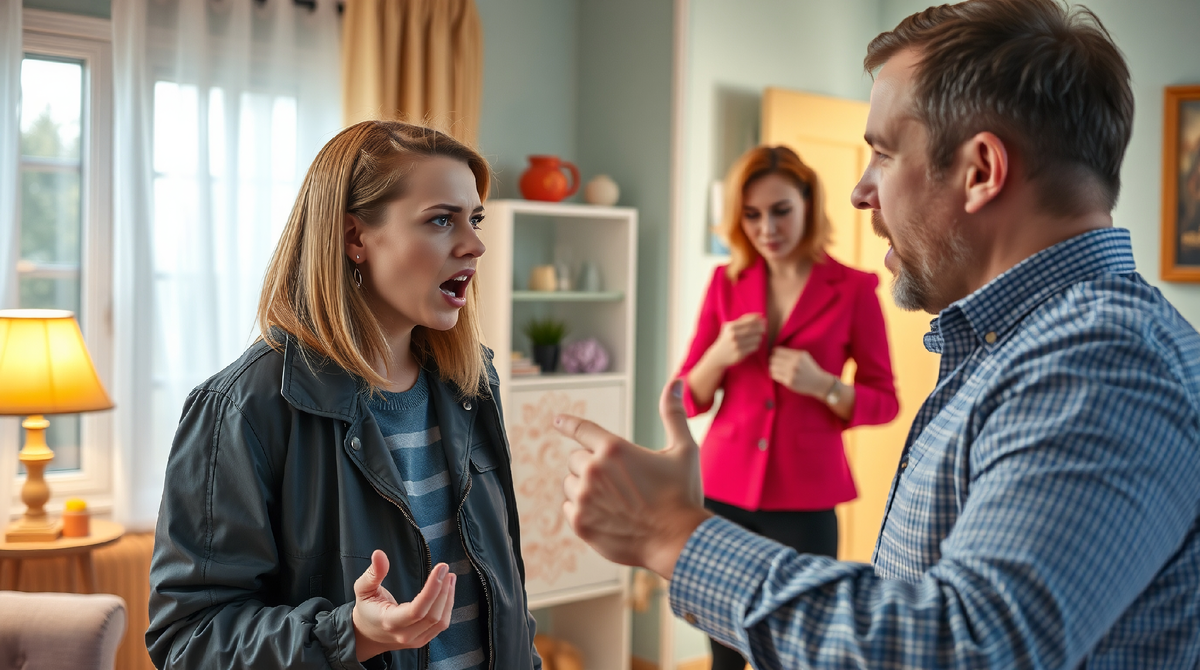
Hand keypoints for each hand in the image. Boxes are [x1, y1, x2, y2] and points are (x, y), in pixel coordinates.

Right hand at [352, 550, 456, 661]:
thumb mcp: (363, 589)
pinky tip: (448, 590)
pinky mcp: (423, 640)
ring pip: (440, 622)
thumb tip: (379, 554)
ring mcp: (415, 640)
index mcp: (389, 622)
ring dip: (448, 598)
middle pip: (433, 616)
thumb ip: (373, 573)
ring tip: (450, 577)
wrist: (367, 635)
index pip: (417, 610)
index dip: (432, 589)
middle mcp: (404, 634)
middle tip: (445, 568)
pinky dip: (447, 607)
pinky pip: (441, 625)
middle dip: (443, 590)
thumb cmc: (366, 609)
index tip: (440, 568)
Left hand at [555, 380, 711, 578]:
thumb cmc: (682, 494)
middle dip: (592, 466)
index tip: (557, 421)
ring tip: (614, 501)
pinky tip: (606, 516)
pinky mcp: (580, 523)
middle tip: (619, 482)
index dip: (568, 423)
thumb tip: (676, 382)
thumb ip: (673, 414)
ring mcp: (584, 498)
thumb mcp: (684, 450)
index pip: (582, 429)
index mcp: (614, 449)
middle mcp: (593, 470)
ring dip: (584, 488)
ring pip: (570, 484)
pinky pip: (568, 508)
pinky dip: (582, 510)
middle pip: (576, 459)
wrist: (679, 541)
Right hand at [712, 313, 765, 366]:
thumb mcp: (730, 327)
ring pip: (756, 338)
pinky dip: (756, 345)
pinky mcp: (740, 354)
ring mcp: (736, 345)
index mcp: (731, 327)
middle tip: (763, 328)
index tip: (763, 319)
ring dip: (759, 337)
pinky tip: (753, 344)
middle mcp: (733, 335)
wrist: (718, 355)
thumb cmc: (727, 338)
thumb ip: (743, 320)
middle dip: (761, 328)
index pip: (749, 321)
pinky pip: (754, 347)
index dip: (758, 319)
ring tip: (756, 337)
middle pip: (753, 329)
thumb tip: (759, 315)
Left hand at [768, 346, 830, 396]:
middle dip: (773, 360)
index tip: (776, 355)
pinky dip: (775, 374)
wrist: (818, 382)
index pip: (778, 351)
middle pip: (773, 359)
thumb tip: (775, 351)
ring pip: (772, 368)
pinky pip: (775, 376)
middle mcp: (794, 364)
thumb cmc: (809, 368)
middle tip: (775, 363)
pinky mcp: (789, 382)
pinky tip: (779, 374)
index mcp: (798, 355)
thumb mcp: (804, 356)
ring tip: (777, 369)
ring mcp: (791, 373)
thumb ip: (791, 353)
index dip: (775, 352)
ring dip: (773, 368)